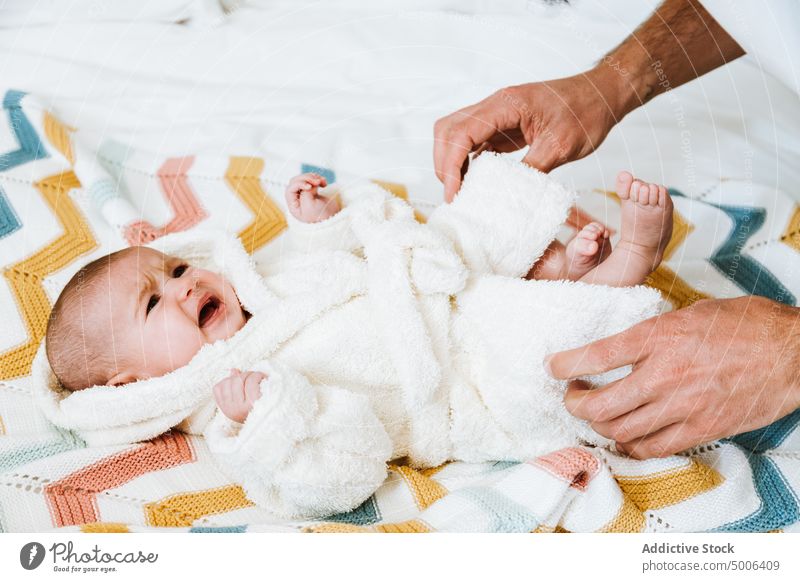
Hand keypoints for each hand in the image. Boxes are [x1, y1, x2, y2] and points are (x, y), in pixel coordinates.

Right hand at [213, 369, 267, 423]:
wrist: (274, 420)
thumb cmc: (259, 407)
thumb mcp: (243, 399)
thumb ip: (236, 385)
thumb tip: (233, 371)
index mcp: (227, 409)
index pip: (217, 388)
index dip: (229, 380)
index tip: (240, 381)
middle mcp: (232, 409)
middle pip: (229, 381)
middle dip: (242, 375)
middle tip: (252, 377)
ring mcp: (242, 407)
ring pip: (239, 379)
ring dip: (250, 374)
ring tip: (258, 378)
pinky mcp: (254, 402)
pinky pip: (251, 381)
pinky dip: (258, 376)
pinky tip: (263, 379)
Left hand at [285, 173, 340, 222]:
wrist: (334, 219)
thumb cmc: (321, 217)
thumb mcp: (310, 206)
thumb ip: (305, 193)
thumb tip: (308, 184)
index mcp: (293, 205)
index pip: (290, 189)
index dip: (299, 184)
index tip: (309, 186)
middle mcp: (297, 199)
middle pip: (296, 182)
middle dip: (306, 179)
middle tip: (317, 181)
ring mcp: (305, 195)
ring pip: (304, 179)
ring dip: (313, 178)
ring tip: (322, 182)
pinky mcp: (313, 192)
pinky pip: (312, 181)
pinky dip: (318, 179)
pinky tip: (324, 183)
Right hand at [433, 68, 625, 201]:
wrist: (602, 94)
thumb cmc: (586, 112)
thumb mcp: (561, 146)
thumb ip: (532, 170)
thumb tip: (508, 197)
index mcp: (506, 104)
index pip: (461, 132)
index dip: (450, 165)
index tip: (454, 193)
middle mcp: (495, 105)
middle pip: (448, 130)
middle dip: (444, 164)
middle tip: (454, 194)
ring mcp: (497, 115)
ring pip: (456, 134)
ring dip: (453, 162)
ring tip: (463, 191)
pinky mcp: (502, 125)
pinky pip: (474, 142)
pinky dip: (469, 162)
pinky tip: (477, 182)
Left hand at [545, 297, 799, 458]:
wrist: (793, 353)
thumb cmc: (745, 325)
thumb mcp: (690, 313)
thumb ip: (653, 332)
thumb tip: (621, 346)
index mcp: (661, 337)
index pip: (598, 356)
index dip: (566, 365)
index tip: (552, 367)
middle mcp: (666, 374)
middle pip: (600, 404)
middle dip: (574, 404)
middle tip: (570, 396)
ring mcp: (683, 406)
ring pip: (620, 430)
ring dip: (597, 425)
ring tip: (594, 414)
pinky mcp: (701, 430)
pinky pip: (651, 448)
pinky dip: (629, 446)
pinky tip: (624, 435)